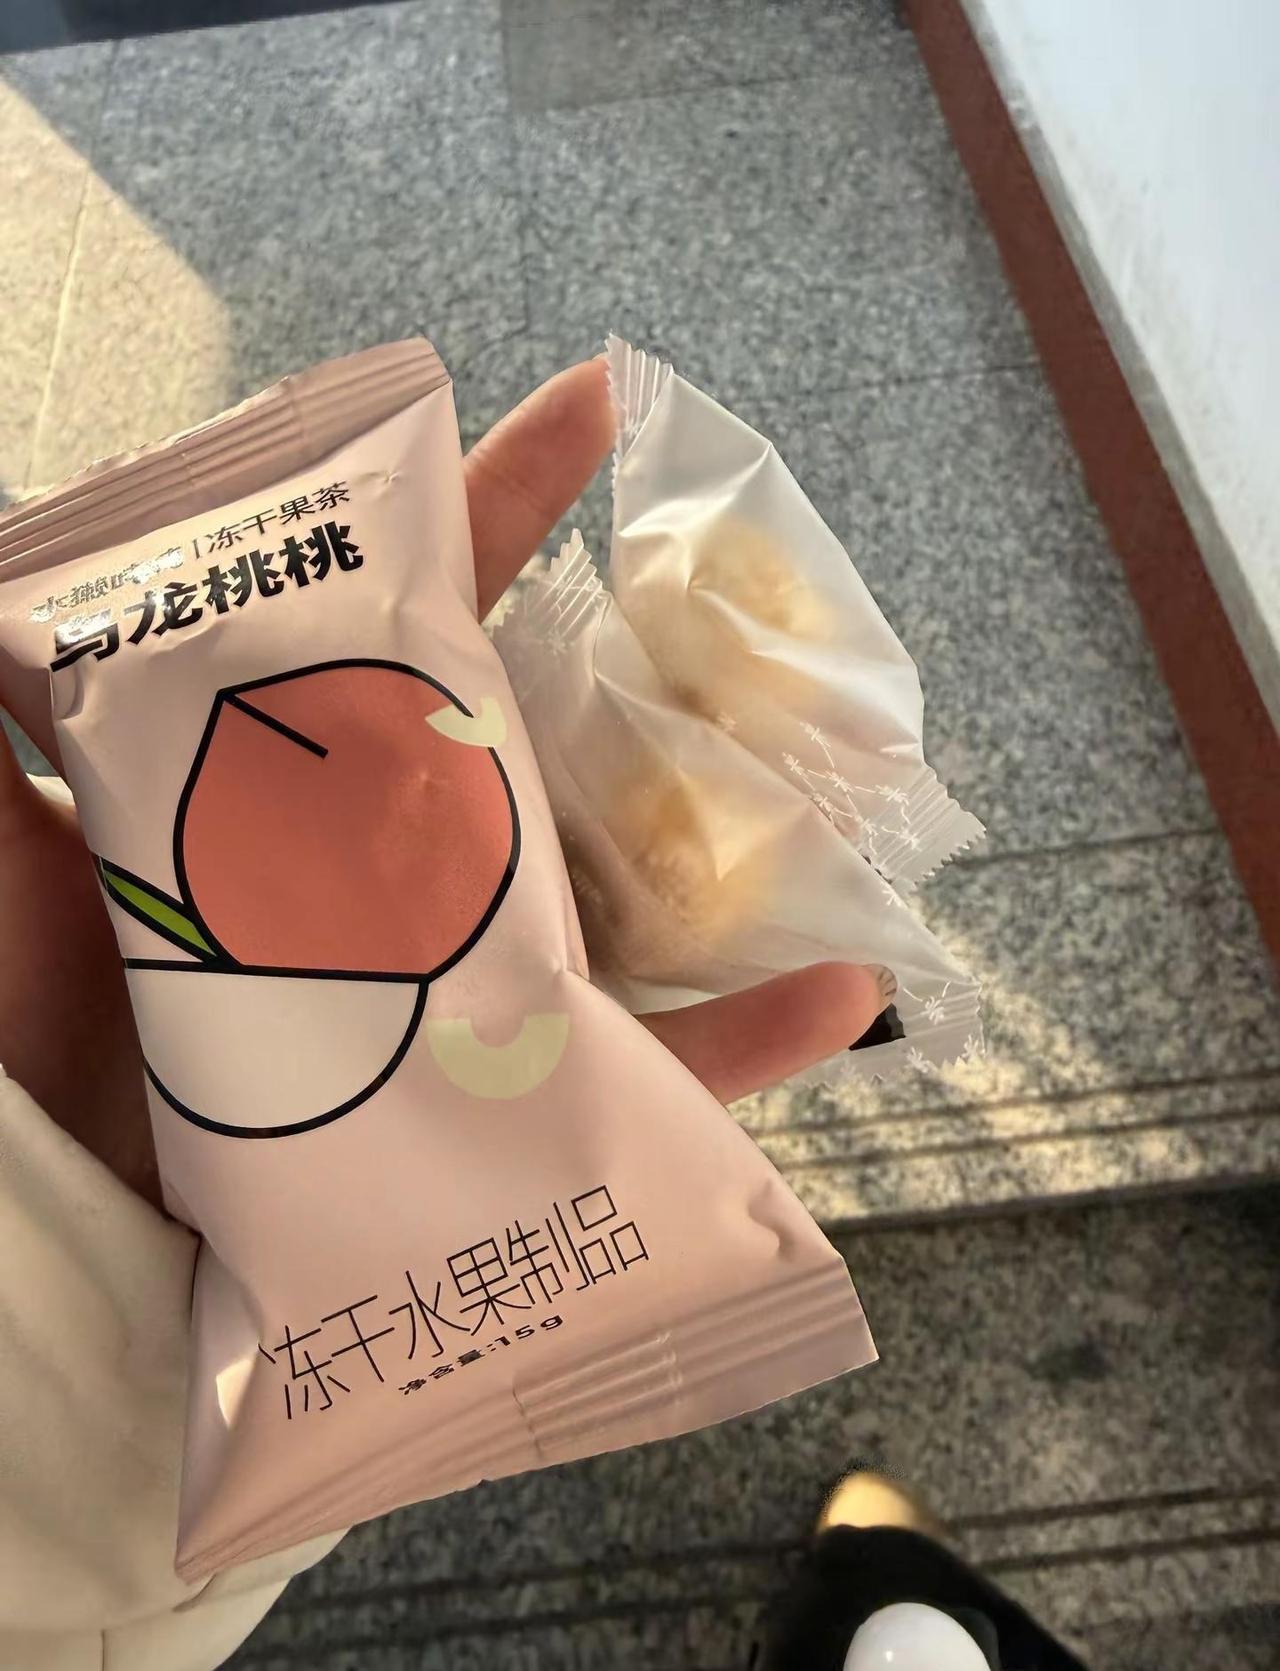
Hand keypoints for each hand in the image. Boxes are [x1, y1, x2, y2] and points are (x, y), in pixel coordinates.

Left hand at [0, 359, 884, 1206]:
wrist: (41, 1241)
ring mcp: (455, 998)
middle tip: (754, 601)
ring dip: (740, 848)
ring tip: (848, 779)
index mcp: (296, 794)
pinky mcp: (499, 1122)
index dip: (493, 507)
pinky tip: (850, 997)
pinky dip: (750, 1051)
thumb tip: (2, 552)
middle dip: (644, 664)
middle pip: (541, 747)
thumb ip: (1, 706)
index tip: (592, 411)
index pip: (406, 618)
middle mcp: (390, 881)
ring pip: (624, 905)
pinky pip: (649, 1092)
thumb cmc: (8, 1030)